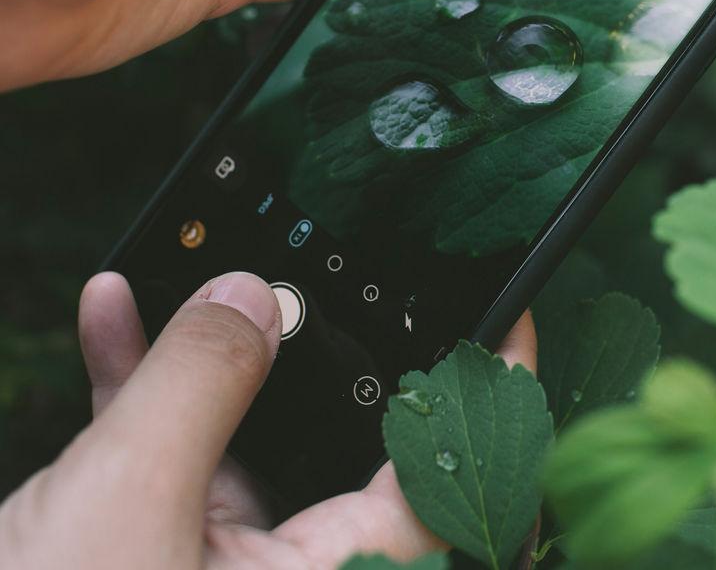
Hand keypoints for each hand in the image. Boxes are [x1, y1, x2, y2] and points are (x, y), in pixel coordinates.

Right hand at [0, 271, 537, 567]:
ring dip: (209, 351)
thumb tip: (250, 297)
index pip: (439, 482)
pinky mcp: (160, 551)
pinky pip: (175, 453)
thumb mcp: (121, 508)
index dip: (483, 394)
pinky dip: (143, 387)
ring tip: (198, 273)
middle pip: (348, 439)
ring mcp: (223, 564)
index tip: (507, 319)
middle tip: (339, 271)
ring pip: (249, 431)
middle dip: (331, 344)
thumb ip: (196, 386)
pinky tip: (112, 318)